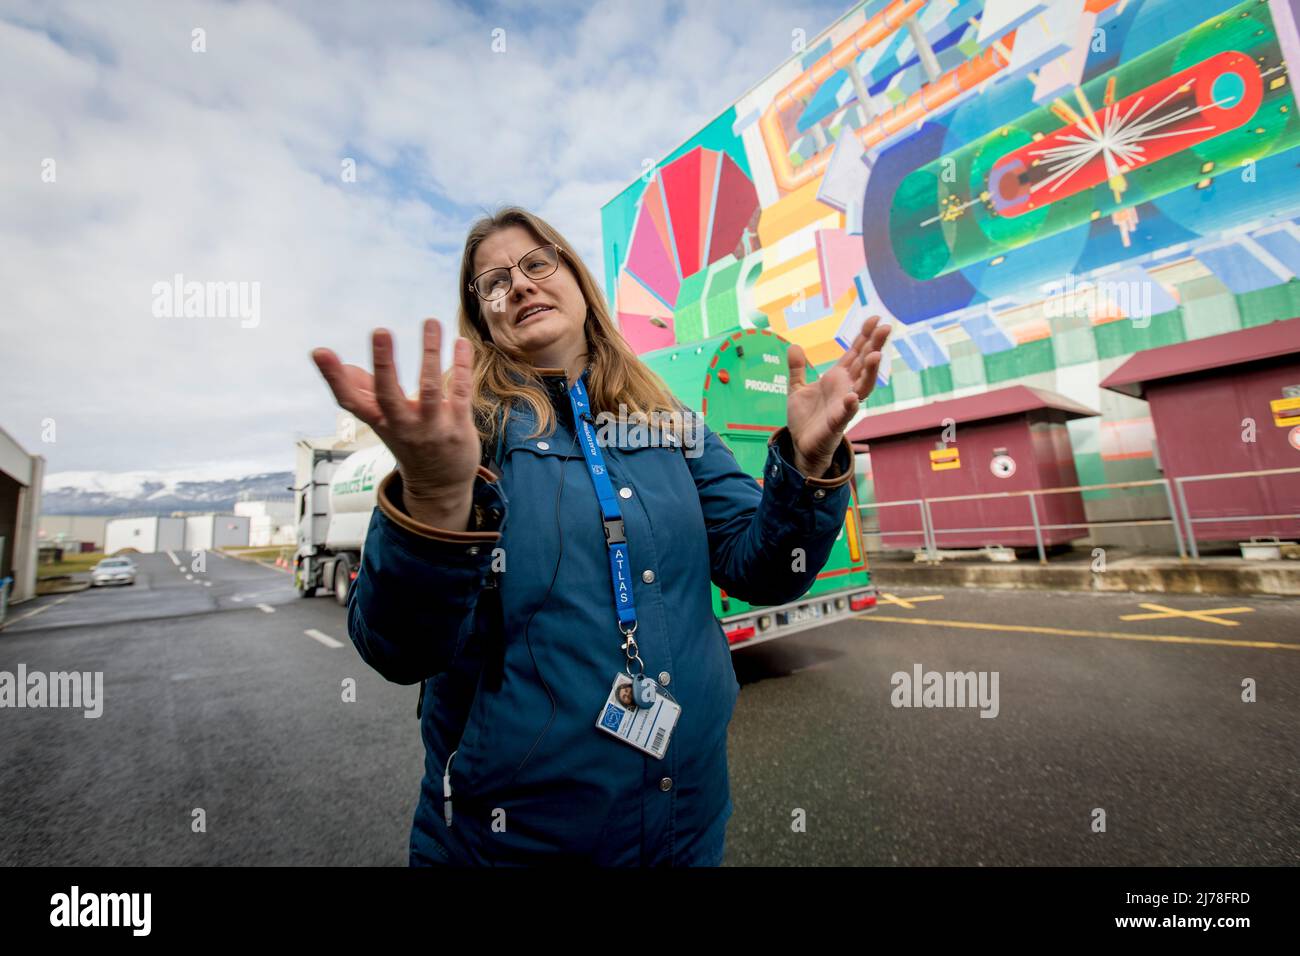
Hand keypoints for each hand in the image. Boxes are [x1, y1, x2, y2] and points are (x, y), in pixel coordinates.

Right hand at [311, 318, 480, 526]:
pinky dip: (461, 367)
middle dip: (384, 362)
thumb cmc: (408, 443)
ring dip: (430, 354)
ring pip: (430, 389)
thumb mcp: (382, 422)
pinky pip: (460, 393)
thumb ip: (365, 393)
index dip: (333, 377)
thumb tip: (342, 366)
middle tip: (379, 330)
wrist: (438, 486)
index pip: (349, 400)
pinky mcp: (458, 428)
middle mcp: (402, 425)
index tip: (320, 352)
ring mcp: (431, 428)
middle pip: (388, 394)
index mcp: (379, 421)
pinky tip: (460, 342)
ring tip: (430, 322)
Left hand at [786, 315, 890, 477]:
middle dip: (875, 345)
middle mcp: (845, 388)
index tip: (874, 318)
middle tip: (885, 327)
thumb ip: (797, 368)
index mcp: (837, 378)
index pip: (854, 353)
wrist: (801, 444)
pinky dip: (850, 405)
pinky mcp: (837, 423)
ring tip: (876, 354)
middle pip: (864, 364)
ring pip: (863, 386)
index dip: (864, 336)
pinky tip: (853, 396)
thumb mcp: (796, 388)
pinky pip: (846, 413)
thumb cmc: (805, 417)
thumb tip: (794, 346)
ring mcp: (844, 405)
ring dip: (871, 371)